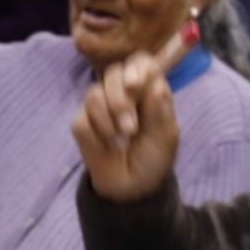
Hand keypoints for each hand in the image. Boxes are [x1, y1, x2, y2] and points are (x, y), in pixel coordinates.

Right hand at [71, 51, 182, 203]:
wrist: (134, 187)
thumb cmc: (154, 157)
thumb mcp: (166, 136)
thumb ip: (160, 109)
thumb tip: (155, 83)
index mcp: (147, 90)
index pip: (140, 62)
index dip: (137, 67)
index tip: (136, 84)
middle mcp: (122, 93)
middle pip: (113, 73)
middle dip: (121, 98)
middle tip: (132, 126)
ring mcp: (100, 106)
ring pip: (94, 93)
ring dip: (110, 117)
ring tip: (125, 137)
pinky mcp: (82, 123)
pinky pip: (82, 117)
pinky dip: (98, 131)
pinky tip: (108, 144)